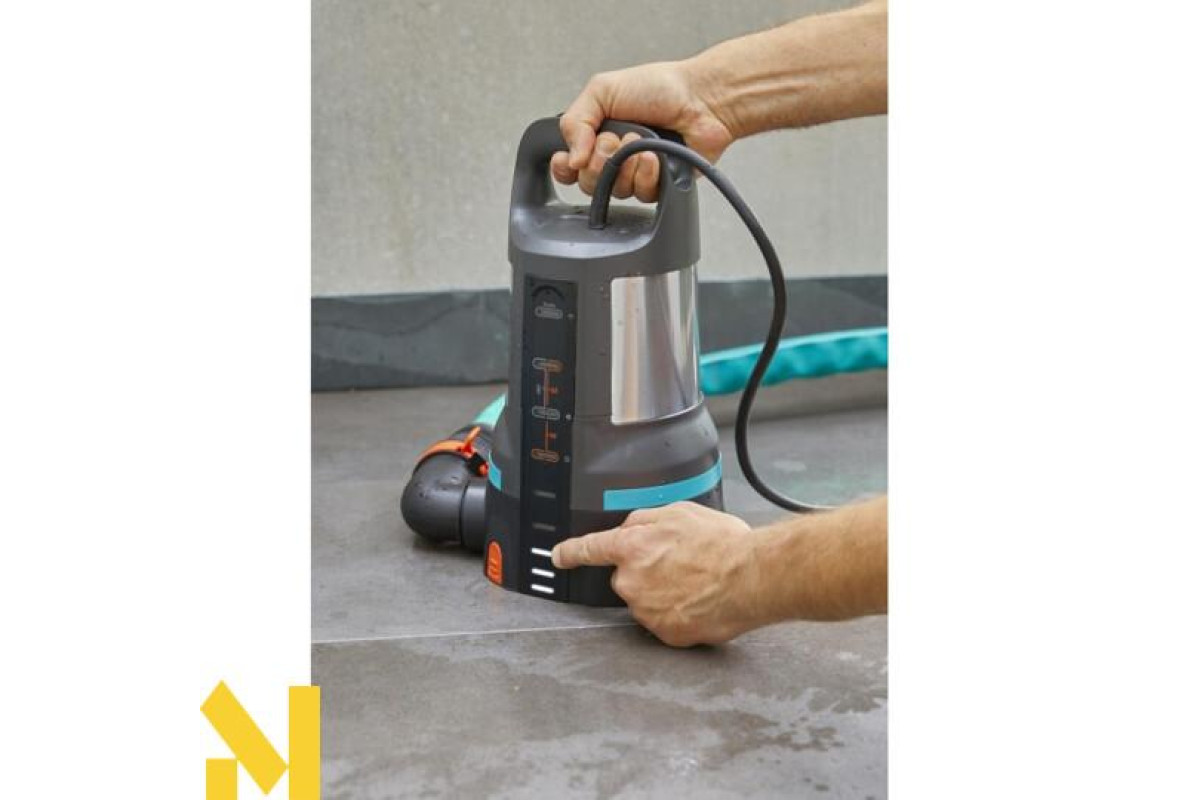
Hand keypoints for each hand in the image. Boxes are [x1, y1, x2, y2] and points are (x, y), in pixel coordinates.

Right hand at [550, 60, 734, 201]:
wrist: (702, 99)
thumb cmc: (659, 88)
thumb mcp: (602, 90)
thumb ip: (574, 122)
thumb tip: (570, 160)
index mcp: (596, 135)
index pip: (567, 167)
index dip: (565, 169)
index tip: (570, 160)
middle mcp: (614, 158)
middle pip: (587, 184)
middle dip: (599, 162)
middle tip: (615, 141)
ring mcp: (635, 174)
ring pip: (614, 192)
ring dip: (625, 166)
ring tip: (641, 143)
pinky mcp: (658, 186)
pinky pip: (641, 195)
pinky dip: (646, 175)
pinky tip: (655, 158)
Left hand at [552, 502, 763, 646]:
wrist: (750, 578)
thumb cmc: (722, 544)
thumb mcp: (680, 513)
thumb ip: (645, 520)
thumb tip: (630, 528)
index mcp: (631, 548)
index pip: (589, 549)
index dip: (570, 552)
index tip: (558, 557)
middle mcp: (632, 582)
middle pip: (626, 578)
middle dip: (645, 573)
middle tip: (680, 565)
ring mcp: (647, 612)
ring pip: (646, 601)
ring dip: (663, 594)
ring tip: (697, 583)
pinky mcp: (665, 634)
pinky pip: (664, 622)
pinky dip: (678, 614)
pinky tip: (700, 601)